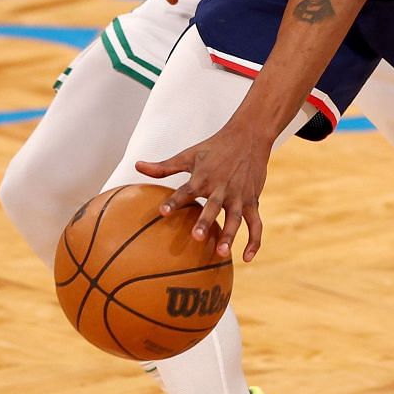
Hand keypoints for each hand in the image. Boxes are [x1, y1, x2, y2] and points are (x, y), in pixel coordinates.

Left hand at [136, 121, 273, 261]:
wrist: (249, 136)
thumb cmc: (214, 147)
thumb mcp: (188, 155)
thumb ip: (163, 167)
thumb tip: (137, 165)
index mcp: (203, 177)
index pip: (186, 190)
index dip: (175, 201)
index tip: (163, 212)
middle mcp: (221, 187)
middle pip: (213, 207)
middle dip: (205, 221)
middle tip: (197, 237)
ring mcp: (239, 196)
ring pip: (235, 218)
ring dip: (230, 235)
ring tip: (222, 253)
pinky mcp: (252, 201)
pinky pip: (255, 224)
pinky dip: (254, 241)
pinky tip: (247, 258)